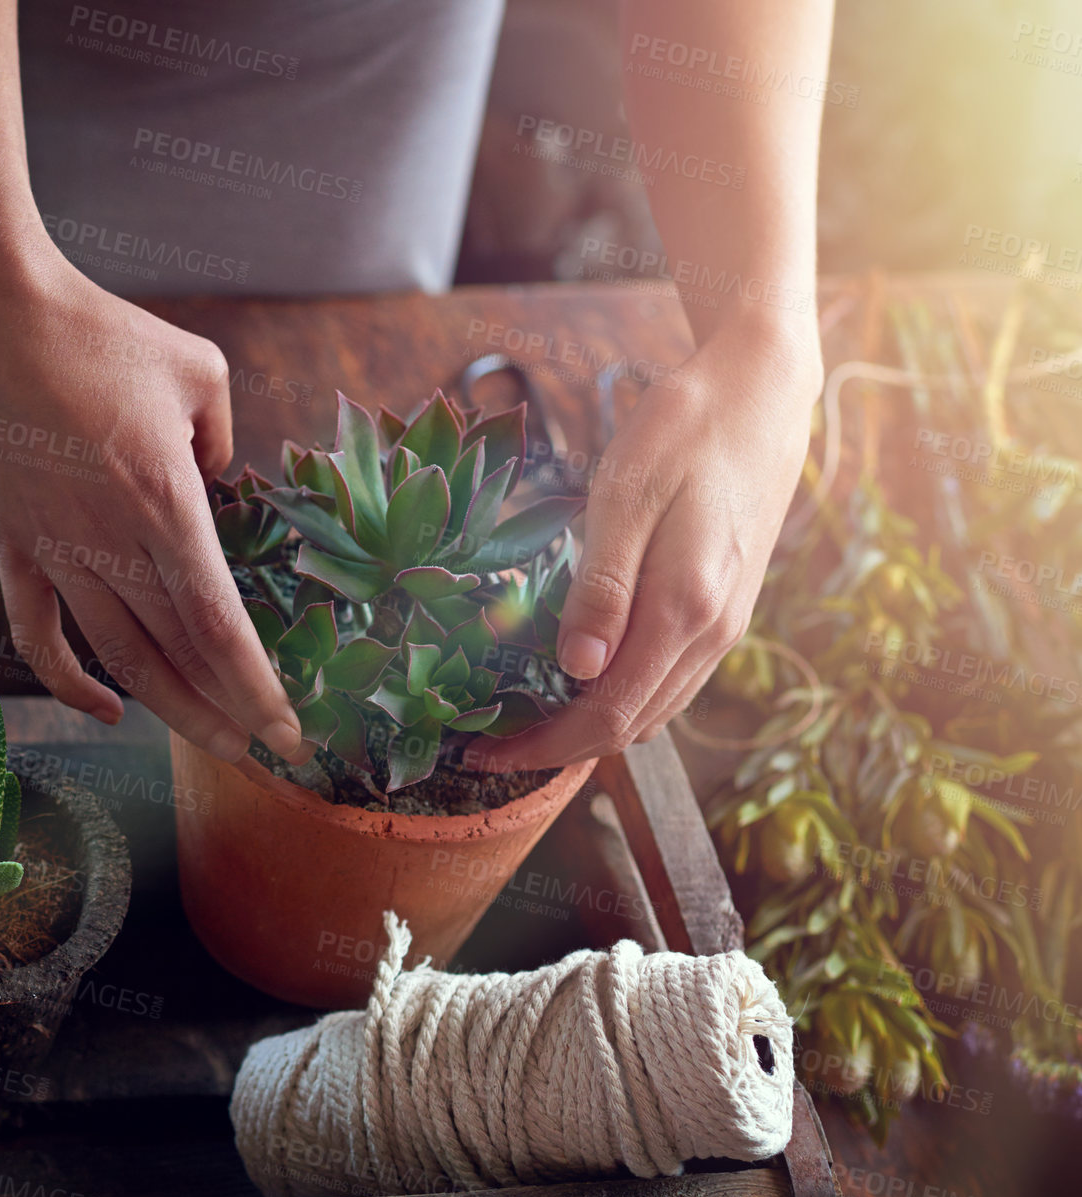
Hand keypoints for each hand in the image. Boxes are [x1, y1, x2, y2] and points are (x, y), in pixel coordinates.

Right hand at [0, 226, 305, 764]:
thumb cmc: (102, 331)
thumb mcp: (200, 373)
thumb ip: (225, 444)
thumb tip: (217, 488)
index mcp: (164, 502)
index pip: (218, 624)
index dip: (257, 688)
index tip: (290, 732)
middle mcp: (108, 541)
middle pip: (175, 655)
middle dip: (227, 712)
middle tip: (269, 752)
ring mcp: (53, 548)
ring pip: (116, 657)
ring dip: (169, 709)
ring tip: (216, 744)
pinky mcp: (11, 544)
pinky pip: (35, 632)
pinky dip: (69, 682)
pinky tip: (109, 711)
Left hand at [476, 318, 822, 769]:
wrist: (765, 392)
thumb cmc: (686, 430)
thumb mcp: (627, 496)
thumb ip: (603, 588)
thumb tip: (576, 671)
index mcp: (686, 610)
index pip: (607, 715)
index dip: (543, 747)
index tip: (481, 754)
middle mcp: (714, 634)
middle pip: (629, 727)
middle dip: (557, 747)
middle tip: (488, 742)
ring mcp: (726, 627)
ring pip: (653, 712)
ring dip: (589, 728)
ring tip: (523, 719)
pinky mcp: (727, 611)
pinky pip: (669, 681)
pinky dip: (621, 699)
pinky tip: (580, 679)